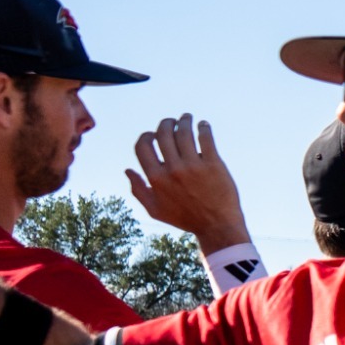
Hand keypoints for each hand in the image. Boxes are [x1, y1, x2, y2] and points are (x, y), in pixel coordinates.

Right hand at [126, 114, 249, 250]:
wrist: (217, 226)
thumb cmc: (186, 219)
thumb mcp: (155, 210)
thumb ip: (138, 190)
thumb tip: (127, 170)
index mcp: (156, 178)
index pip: (143, 146)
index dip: (147, 135)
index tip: (153, 133)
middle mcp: (173, 170)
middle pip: (164, 134)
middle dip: (166, 123)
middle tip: (172, 121)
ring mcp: (194, 166)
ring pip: (184, 133)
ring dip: (184, 120)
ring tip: (187, 118)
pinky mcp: (214, 164)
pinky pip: (206, 138)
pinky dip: (203, 127)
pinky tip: (203, 125)